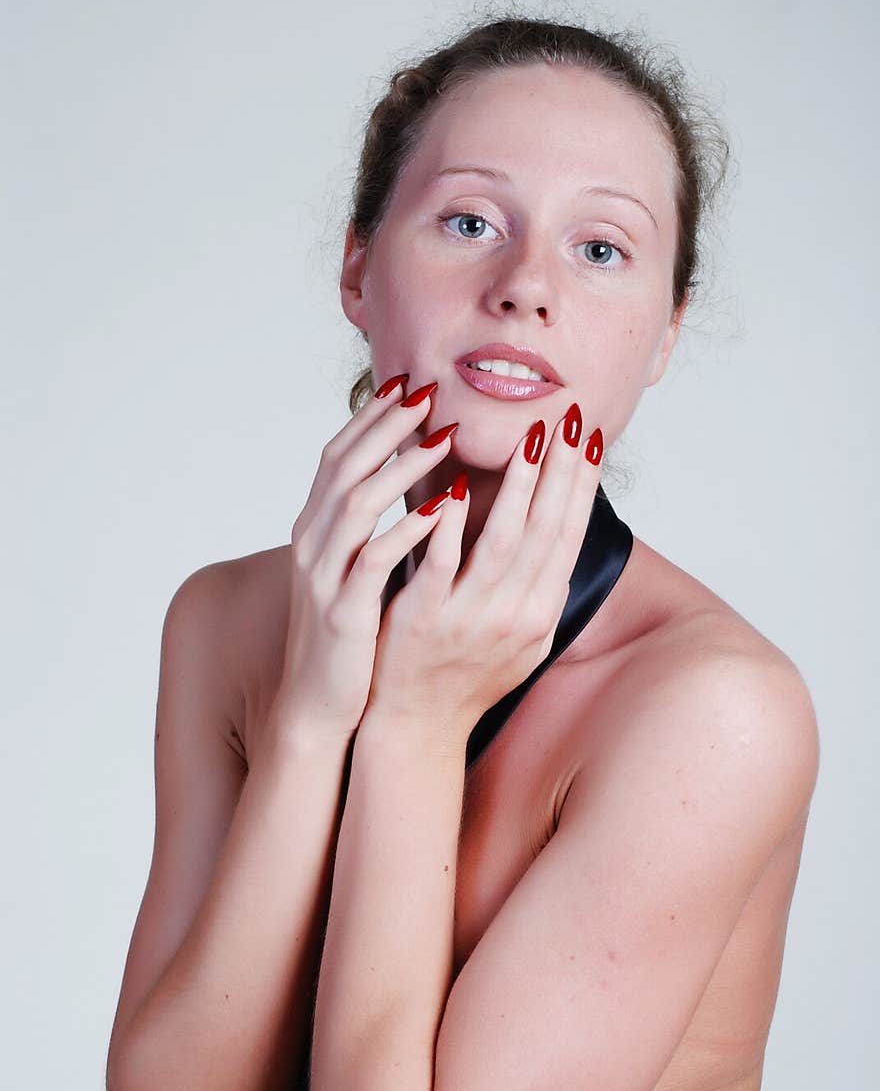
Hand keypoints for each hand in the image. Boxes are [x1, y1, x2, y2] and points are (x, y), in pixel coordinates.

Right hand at [270, 374, 461, 737]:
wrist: (315, 706)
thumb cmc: (345, 639)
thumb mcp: (351, 574)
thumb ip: (368, 532)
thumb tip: (405, 492)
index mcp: (315, 532)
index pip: (339, 458)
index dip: (370, 419)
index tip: (408, 384)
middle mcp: (312, 545)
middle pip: (344, 466)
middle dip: (386, 426)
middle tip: (428, 392)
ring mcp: (324, 577)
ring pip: (356, 503)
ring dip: (401, 467)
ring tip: (444, 439)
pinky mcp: (343, 611)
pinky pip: (373, 560)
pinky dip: (405, 530)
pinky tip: (439, 511)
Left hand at [365, 404, 603, 738]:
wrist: (417, 725)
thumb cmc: (467, 676)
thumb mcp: (521, 642)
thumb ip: (539, 592)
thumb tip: (561, 542)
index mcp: (540, 614)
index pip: (567, 537)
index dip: (581, 486)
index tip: (590, 438)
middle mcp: (515, 616)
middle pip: (546, 532)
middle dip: (562, 472)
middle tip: (571, 420)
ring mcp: (472, 618)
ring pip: (503, 543)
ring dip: (519, 489)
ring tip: (529, 440)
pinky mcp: (426, 620)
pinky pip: (442, 565)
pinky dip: (452, 526)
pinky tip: (457, 489)